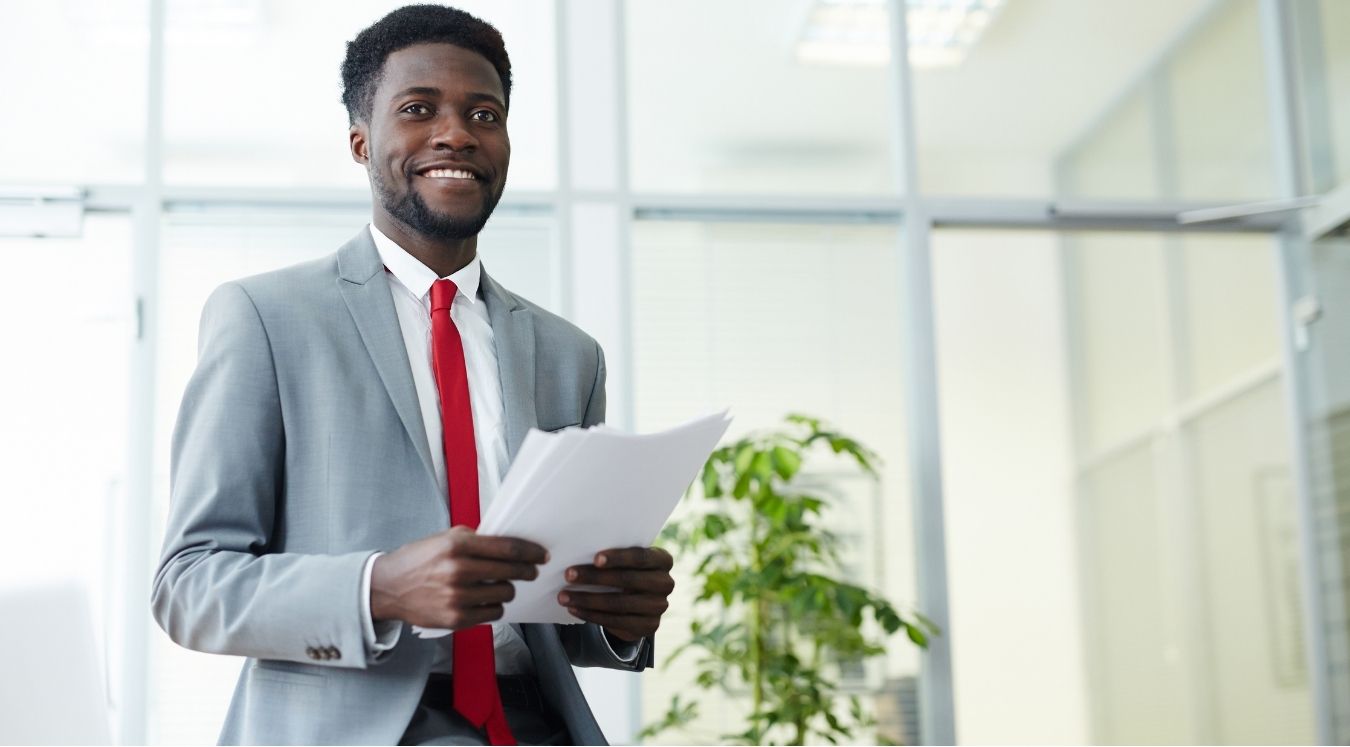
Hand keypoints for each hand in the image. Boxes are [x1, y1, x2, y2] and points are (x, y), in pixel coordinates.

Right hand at [371, 526, 546, 629]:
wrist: (387, 588)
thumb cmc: (417, 561)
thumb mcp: (443, 539)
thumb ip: (474, 539)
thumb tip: (506, 544)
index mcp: (456, 545)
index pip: (507, 548)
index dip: (530, 552)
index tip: (541, 555)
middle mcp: (458, 570)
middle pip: (511, 571)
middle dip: (526, 571)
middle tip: (531, 571)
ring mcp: (457, 597)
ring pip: (505, 593)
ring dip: (507, 588)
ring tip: (499, 585)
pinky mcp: (455, 618)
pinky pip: (493, 613)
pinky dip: (495, 606)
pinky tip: (487, 599)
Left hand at [559, 546, 673, 641]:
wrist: (639, 601)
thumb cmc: (626, 570)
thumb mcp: (626, 560)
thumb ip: (612, 556)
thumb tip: (577, 551)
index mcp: (663, 560)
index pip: (641, 557)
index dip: (618, 558)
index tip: (595, 558)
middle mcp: (666, 583)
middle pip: (628, 580)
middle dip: (595, 578)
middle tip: (568, 575)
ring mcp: (659, 607)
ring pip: (619, 603)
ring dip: (587, 599)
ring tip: (564, 596)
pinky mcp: (648, 626)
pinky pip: (616, 621)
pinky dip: (591, 615)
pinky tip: (574, 609)